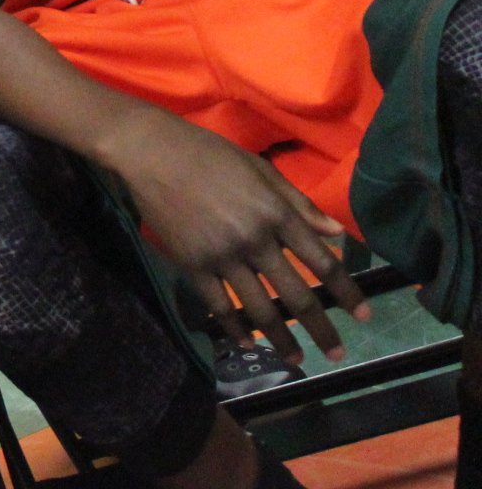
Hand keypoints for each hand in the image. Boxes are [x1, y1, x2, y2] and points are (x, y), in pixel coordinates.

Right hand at [106, 112, 367, 363]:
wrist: (150, 152)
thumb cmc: (210, 154)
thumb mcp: (261, 170)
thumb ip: (300, 204)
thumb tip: (337, 234)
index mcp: (275, 213)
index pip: (322, 262)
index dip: (347, 292)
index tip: (364, 316)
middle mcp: (254, 240)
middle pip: (297, 295)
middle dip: (321, 328)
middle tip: (337, 354)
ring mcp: (222, 255)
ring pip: (259, 309)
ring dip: (281, 339)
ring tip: (296, 360)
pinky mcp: (192, 264)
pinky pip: (219, 306)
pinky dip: (235, 328)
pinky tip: (247, 343)